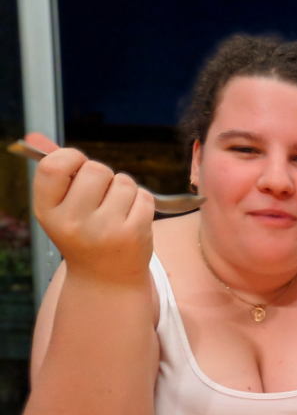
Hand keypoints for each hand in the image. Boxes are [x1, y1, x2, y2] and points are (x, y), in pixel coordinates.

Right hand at [28, 132, 154, 285]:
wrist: (106, 279)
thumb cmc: (83, 235)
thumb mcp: (61, 208)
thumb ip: (53, 172)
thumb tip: (34, 135)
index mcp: (48, 212)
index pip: (53, 167)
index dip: (70, 157)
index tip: (78, 166)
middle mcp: (73, 222)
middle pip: (96, 169)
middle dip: (103, 175)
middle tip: (101, 196)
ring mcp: (105, 229)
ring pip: (124, 181)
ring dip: (124, 189)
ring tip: (116, 211)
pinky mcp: (134, 234)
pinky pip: (144, 196)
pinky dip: (142, 202)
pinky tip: (131, 219)